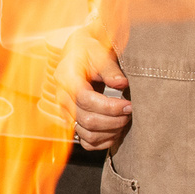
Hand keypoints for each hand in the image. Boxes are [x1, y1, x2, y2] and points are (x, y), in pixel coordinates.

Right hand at [56, 30, 129, 150]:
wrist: (78, 54)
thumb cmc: (89, 51)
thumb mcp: (100, 53)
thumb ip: (110, 69)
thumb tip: (122, 84)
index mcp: (67, 78)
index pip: (85, 99)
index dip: (109, 106)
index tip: (128, 105)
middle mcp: (63, 98)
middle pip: (87, 119)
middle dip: (114, 120)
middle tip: (130, 111)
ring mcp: (67, 112)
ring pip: (87, 134)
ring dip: (110, 132)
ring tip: (125, 120)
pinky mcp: (73, 122)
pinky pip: (86, 142)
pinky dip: (103, 141)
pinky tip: (116, 131)